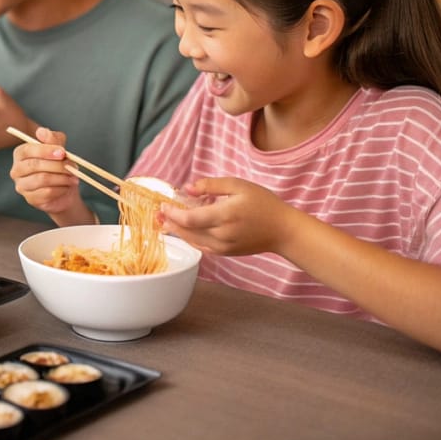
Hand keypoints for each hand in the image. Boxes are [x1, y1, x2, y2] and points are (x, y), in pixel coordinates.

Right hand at [9, 126, 86, 220]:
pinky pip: (46, 193)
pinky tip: (67, 186)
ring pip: (42, 179)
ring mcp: (22, 186)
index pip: (28, 150)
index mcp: (20, 153)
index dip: (45, 150)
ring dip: (61, 178)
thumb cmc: (59, 166)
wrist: (65, 188)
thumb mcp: (59, 149)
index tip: (62, 152)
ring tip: (73, 177)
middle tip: (73, 166)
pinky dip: (61, 189)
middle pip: (34, 165)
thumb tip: (41, 131)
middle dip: (57, 165)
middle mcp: (16, 170)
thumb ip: (52, 139)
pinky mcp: (30, 199)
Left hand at [158, 177, 301, 255]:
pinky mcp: (225, 253)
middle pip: (187, 231)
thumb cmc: (263, 204)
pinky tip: (184, 230)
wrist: (283, 231)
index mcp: (225, 215)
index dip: (173, 213)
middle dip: (170, 222)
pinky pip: (202, 246)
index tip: (162, 206)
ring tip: (165, 222)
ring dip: (178, 231)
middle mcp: (222, 234)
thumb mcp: (239, 186)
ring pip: (192, 240)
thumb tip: (187, 188)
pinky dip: (190, 238)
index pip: (190, 218)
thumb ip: (211, 186)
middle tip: (157, 215)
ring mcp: (223, 247)